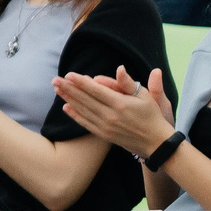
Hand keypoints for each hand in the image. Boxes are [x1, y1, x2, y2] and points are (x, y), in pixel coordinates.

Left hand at [55, 66, 178, 154]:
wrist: (155, 142)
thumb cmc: (151, 115)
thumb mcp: (144, 95)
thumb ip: (128, 83)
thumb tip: (119, 68)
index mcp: (120, 104)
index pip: (96, 90)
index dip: (81, 82)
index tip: (68, 74)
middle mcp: (110, 116)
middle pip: (85, 100)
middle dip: (69, 89)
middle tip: (55, 80)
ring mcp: (106, 127)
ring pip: (83, 111)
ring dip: (68, 99)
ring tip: (57, 90)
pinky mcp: (104, 135)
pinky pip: (86, 124)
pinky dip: (75, 115)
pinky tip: (66, 107)